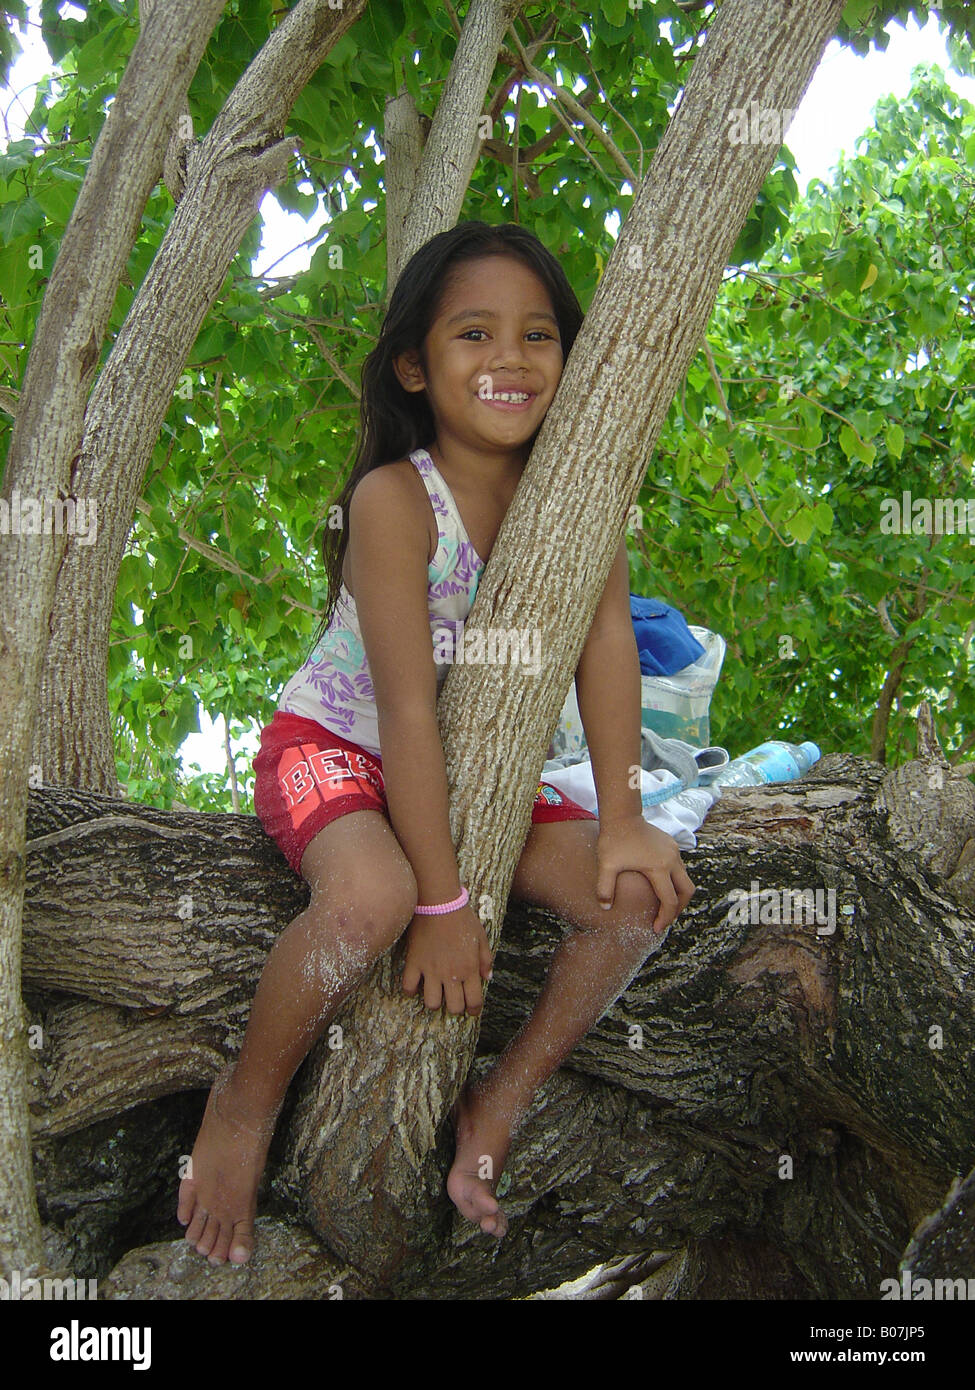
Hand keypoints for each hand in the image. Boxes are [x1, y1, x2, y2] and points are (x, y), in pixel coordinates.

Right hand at [401, 904, 493, 1015]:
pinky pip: (408, 987)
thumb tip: (488, 977)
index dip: (474, 1010)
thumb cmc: (462, 918)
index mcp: (469, 968)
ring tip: (435, 993)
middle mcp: (451, 974)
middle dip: (455, 1008)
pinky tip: (415, 985)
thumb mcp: (481, 937)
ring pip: (431, 1003)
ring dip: (434, 1001)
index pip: (474, 1001)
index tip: (472, 1010)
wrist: (439, 903)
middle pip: (453, 1007)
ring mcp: (431, 970)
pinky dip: (410, 990)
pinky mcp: (414, 963)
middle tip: (454, 1000)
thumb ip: (486, 959)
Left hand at [596, 817, 694, 933]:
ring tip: (665, 905)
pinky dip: (675, 881)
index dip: (665, 918)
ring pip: (685, 879)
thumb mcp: (606, 866)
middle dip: (679, 908)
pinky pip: (680, 868)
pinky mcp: (672, 845)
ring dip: (678, 894)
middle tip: (666, 919)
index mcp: (658, 868)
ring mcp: (674, 852)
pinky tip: (662, 885)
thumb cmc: (613, 840)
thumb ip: (604, 889)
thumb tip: (604, 908)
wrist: (622, 815)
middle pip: (686, 891)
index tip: (656, 928)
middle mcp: (671, 860)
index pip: (669, 901)